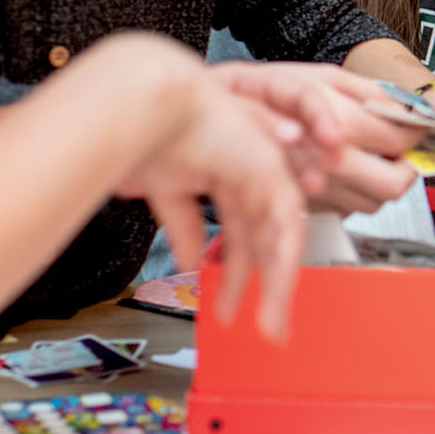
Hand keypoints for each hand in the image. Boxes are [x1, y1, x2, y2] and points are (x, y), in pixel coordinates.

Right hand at [115, 81, 308, 342]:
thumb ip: (183, 227)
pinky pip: (285, 229)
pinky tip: (275, 294)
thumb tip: (189, 264)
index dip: (235, 275)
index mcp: (228, 179)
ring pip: (281, 241)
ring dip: (278, 286)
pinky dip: (282, 263)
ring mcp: (264, 175)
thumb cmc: (151, 136)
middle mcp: (251, 178)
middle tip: (264, 326)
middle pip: (264, 243)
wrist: (149, 107)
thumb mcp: (168, 194)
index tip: (229, 310)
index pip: (241, 237)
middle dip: (263, 288)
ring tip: (271, 324)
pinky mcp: (269, 174)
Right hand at [208, 61, 422, 213]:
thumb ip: (370, 92)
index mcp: (343, 125)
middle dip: (406, 170)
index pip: (402, 141)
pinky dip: (354, 194)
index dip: (418, 135)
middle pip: (394, 185)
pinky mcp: (302, 204)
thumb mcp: (322, 75)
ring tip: (371, 159)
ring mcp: (316, 189)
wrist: (207, 117)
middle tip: (403, 153)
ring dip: (380, 183)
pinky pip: (345, 208)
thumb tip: (408, 106)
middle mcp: (331, 163)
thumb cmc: (263, 89)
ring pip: (372, 203)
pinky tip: (345, 172)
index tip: (418, 128)